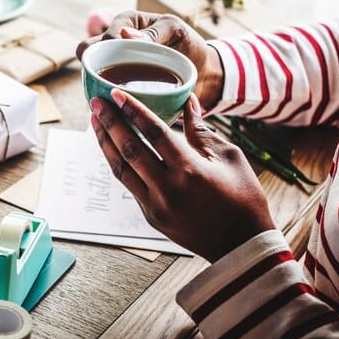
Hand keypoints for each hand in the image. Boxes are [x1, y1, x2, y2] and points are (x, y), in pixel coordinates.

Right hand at [76, 9, 224, 110]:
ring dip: (94, 83)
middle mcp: (115, 43)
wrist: (203, 73)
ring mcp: (114, 65)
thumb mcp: (175, 32)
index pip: (105, 35)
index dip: (107, 48)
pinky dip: (104, 99)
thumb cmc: (189, 45)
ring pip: (90, 73)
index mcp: (126, 23)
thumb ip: (152, 33)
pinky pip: (103, 91)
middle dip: (92, 65)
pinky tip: (112, 108)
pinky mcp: (119, 85)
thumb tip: (124, 35)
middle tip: (109, 78)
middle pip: (87, 51)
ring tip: (109, 96)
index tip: (121, 61)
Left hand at [89, 90, 274, 261]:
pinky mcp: (151, 216)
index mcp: (190, 170)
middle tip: (96, 103)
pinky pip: (128, 184)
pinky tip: (111, 147)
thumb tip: (187, 102)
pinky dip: (118, 163)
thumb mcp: (230, 158)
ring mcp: (156, 206)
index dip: (133, 110)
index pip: (153, 133)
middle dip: (110, 123)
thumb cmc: (243, 198)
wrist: (242, 245)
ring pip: (121, 169)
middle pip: (129, 149)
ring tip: (95, 122)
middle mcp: (168, 189)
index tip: (116, 93)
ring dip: (105, 143)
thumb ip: (202, 130)